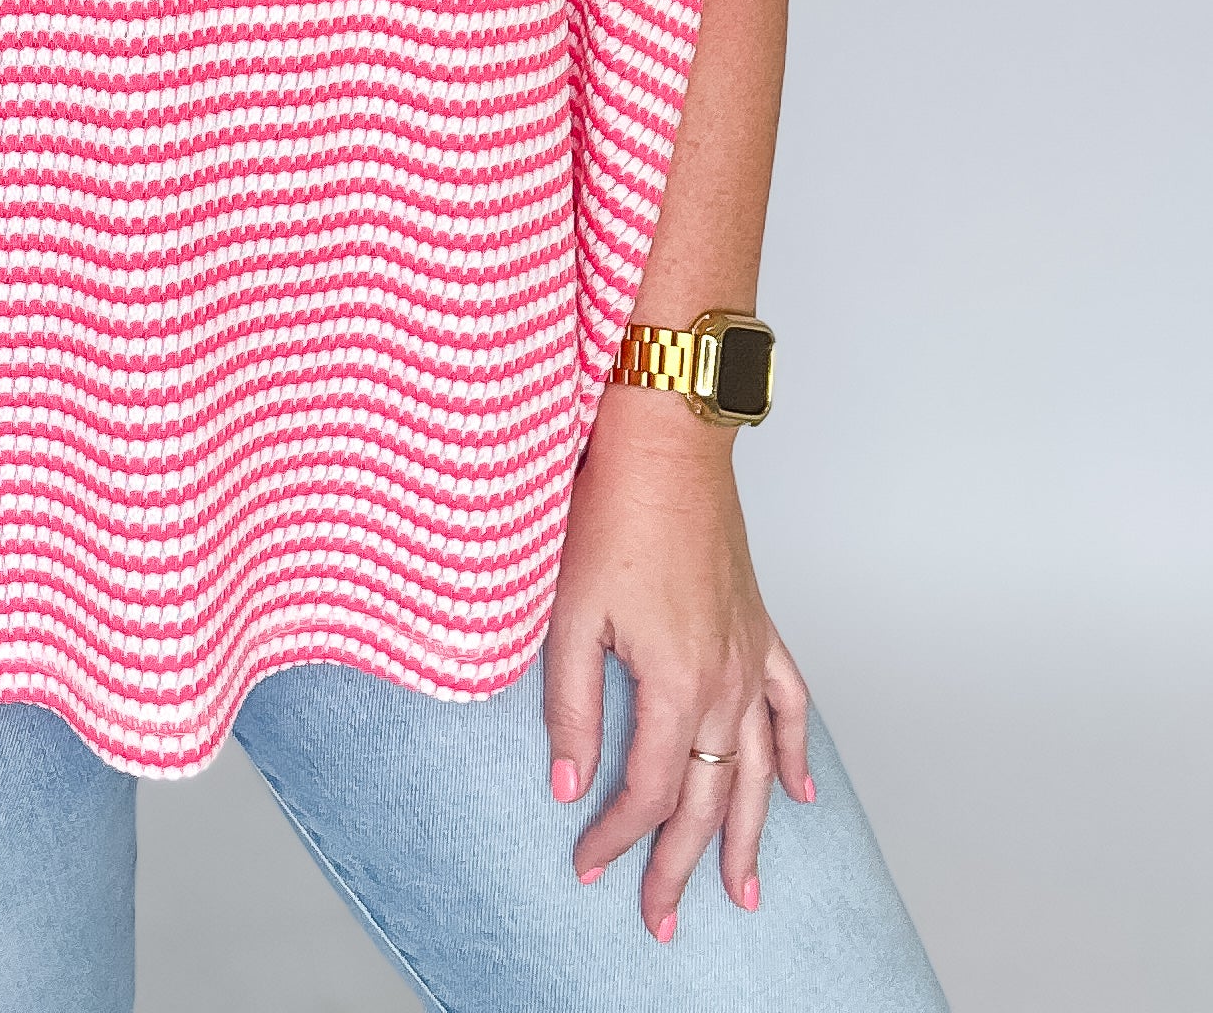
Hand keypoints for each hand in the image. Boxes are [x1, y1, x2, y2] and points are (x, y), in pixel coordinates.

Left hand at [544, 386, 811, 939]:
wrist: (667, 445)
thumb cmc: (612, 513)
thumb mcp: (571, 613)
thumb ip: (570, 707)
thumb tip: (568, 786)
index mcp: (677, 683)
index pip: (650, 791)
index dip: (617, 836)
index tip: (588, 866)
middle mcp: (725, 682)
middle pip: (709, 799)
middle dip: (683, 867)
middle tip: (661, 920)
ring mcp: (750, 657)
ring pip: (756, 770)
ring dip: (749, 836)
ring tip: (742, 893)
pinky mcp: (759, 629)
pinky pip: (789, 706)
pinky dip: (795, 754)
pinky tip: (799, 793)